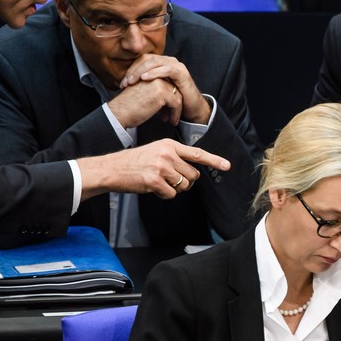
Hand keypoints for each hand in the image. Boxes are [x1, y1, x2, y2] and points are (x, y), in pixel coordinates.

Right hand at [78, 138, 230, 200]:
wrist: (112, 169)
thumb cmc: (134, 162)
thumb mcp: (156, 151)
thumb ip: (175, 157)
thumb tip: (192, 172)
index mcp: (169, 145)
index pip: (197, 153)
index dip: (214, 160)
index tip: (227, 166)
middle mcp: (168, 154)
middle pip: (193, 175)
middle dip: (186, 182)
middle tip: (170, 180)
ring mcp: (161, 167)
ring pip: (184, 186)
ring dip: (174, 189)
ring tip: (159, 182)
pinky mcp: (155, 181)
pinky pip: (171, 194)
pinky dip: (164, 195)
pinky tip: (152, 187)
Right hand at [107, 74, 179, 127]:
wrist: (119, 112)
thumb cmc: (127, 106)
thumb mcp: (142, 93)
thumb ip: (153, 91)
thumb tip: (167, 100)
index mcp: (149, 73)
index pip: (167, 83)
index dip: (169, 98)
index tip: (166, 110)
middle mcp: (155, 75)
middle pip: (174, 89)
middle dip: (173, 104)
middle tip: (170, 115)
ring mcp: (159, 82)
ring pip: (177, 96)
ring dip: (176, 110)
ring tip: (171, 119)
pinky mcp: (162, 92)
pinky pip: (176, 103)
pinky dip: (176, 114)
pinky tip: (172, 121)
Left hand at [119, 55, 211, 124]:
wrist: (190, 108)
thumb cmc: (172, 100)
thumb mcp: (155, 90)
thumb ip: (144, 84)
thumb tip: (125, 85)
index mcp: (161, 64)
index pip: (142, 60)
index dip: (131, 70)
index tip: (122, 83)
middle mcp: (168, 61)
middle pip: (147, 59)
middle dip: (134, 70)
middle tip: (125, 82)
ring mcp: (176, 65)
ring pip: (155, 62)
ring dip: (141, 71)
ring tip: (132, 81)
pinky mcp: (182, 72)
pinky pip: (166, 69)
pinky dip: (154, 72)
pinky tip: (145, 78)